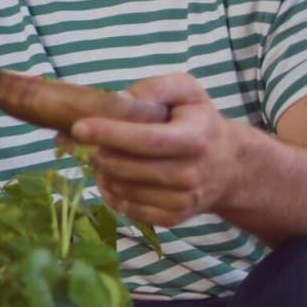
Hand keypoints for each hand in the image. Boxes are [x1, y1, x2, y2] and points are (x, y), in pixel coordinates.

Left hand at [70, 73, 244, 227]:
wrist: (228, 166)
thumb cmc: (199, 121)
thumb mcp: (186, 91)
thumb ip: (154, 88)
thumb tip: (120, 99)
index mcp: (194, 139)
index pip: (147, 140)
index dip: (110, 134)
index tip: (78, 127)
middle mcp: (191, 174)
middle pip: (127, 167)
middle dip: (97, 152)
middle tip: (82, 140)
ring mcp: (183, 200)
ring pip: (122, 188)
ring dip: (101, 171)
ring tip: (102, 153)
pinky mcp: (173, 218)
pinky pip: (127, 208)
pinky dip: (111, 191)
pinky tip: (112, 175)